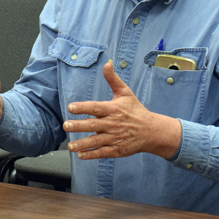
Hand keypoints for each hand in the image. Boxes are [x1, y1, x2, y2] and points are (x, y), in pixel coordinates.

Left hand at [64, 60, 180, 159]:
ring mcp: (115, 138)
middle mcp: (113, 124)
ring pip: (96, 141)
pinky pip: (102, 152)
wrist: (152, 131)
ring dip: (82, 144)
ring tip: (70, 146)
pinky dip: (92, 154)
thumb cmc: (135, 110)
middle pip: (94, 125)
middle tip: (66, 126)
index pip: (96, 108)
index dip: (83, 107)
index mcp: (113, 109)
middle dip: (79, 126)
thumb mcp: (125, 93)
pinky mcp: (117, 150)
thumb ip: (113, 79)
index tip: (71, 107)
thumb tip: (106, 63)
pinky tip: (81, 155)